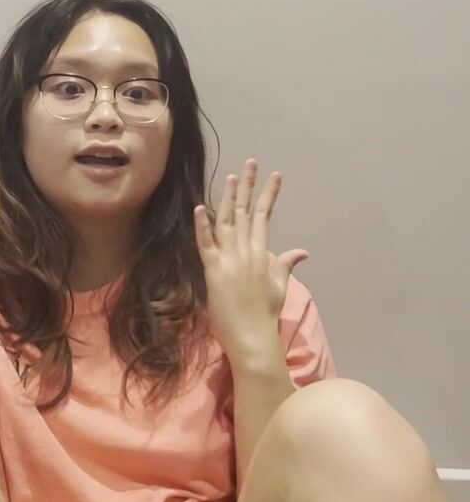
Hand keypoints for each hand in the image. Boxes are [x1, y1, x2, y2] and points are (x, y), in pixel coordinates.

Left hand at [194, 159, 308, 360]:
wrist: (253, 338)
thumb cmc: (265, 315)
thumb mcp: (279, 287)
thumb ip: (286, 265)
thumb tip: (302, 251)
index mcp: (262, 254)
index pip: (264, 216)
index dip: (268, 194)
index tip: (274, 175)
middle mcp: (248, 252)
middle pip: (246, 212)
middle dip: (248, 186)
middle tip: (251, 163)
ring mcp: (231, 260)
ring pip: (228, 222)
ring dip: (228, 198)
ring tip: (231, 176)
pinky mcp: (214, 271)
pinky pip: (206, 244)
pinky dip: (202, 226)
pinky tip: (200, 207)